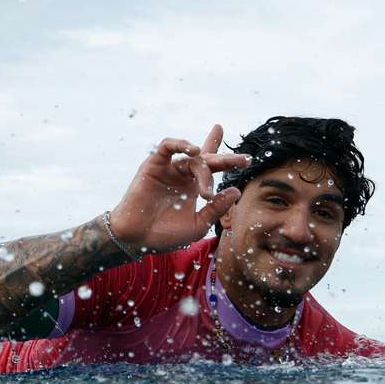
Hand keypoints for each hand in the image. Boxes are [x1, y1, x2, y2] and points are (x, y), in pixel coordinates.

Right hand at [109, 124, 248, 252]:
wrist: (138, 239)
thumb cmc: (165, 235)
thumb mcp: (198, 224)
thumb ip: (217, 208)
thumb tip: (236, 191)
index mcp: (193, 187)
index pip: (212, 168)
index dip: (227, 159)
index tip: (247, 158)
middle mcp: (182, 175)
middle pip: (207, 160)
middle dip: (227, 159)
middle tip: (243, 160)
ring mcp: (168, 169)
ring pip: (192, 159)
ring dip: (204, 170)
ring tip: (208, 185)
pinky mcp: (153, 165)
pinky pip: (166, 147)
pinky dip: (180, 144)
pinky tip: (193, 150)